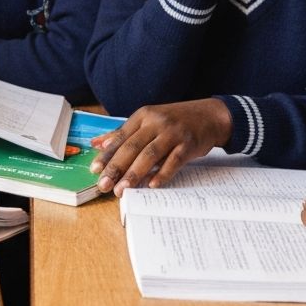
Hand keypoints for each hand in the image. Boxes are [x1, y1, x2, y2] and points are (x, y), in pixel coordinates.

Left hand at [89, 98, 232, 195]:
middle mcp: (156, 122)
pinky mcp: (188, 144)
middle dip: (116, 167)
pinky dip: (162, 173)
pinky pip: (173, 161)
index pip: (121, 136)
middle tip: (104, 185)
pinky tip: (152, 185)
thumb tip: (97, 143)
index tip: (95, 169)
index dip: (107, 153)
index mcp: (143, 116)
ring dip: (134, 174)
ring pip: (150, 155)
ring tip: (122, 189)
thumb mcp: (148, 121)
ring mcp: (173, 133)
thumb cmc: (175, 120)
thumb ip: (123, 133)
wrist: (210, 115)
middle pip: (132, 146)